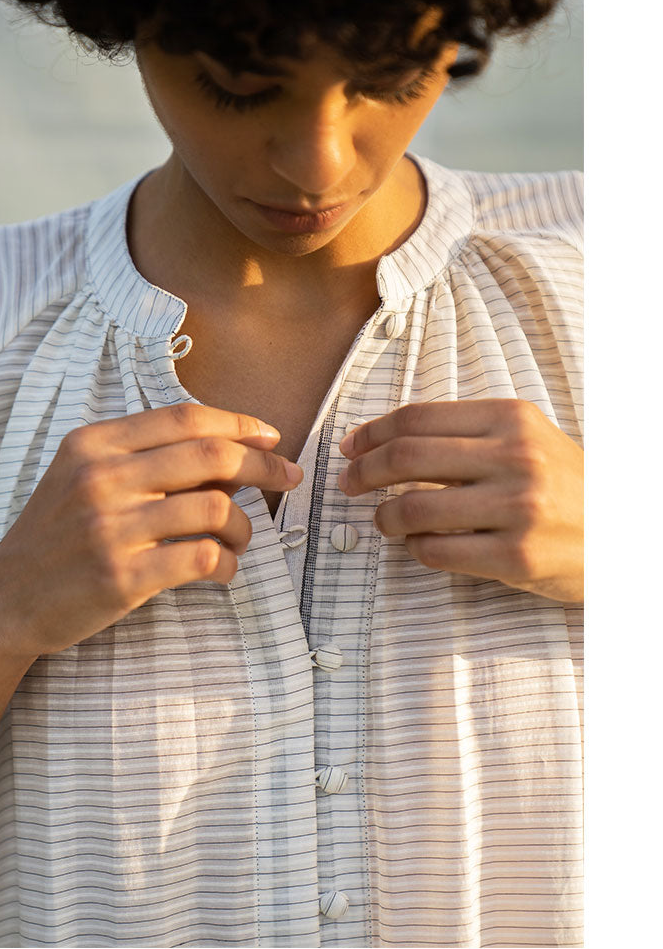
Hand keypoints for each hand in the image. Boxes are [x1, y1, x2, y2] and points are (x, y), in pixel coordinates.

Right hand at [0, 403, 303, 660]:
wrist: (4, 600)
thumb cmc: (54, 536)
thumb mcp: (80, 476)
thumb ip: (138, 456)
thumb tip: (222, 450)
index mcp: (94, 444)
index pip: (185, 419)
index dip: (238, 423)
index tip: (270, 438)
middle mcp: (102, 478)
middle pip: (210, 456)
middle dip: (263, 465)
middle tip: (289, 478)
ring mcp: (112, 527)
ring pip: (215, 509)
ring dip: (246, 526)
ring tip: (241, 540)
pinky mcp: (123, 575)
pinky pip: (203, 557)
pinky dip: (228, 564)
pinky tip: (224, 570)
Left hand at [337, 399, 582, 603]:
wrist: (623, 535)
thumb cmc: (563, 486)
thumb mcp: (525, 439)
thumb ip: (466, 435)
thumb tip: (383, 440)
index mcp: (511, 418)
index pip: (418, 417)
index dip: (372, 433)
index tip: (351, 448)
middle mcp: (515, 456)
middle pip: (407, 455)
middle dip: (364, 471)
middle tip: (348, 483)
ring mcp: (518, 507)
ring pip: (414, 507)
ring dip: (385, 517)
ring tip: (383, 520)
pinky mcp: (517, 555)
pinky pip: (437, 551)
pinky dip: (415, 548)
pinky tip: (419, 545)